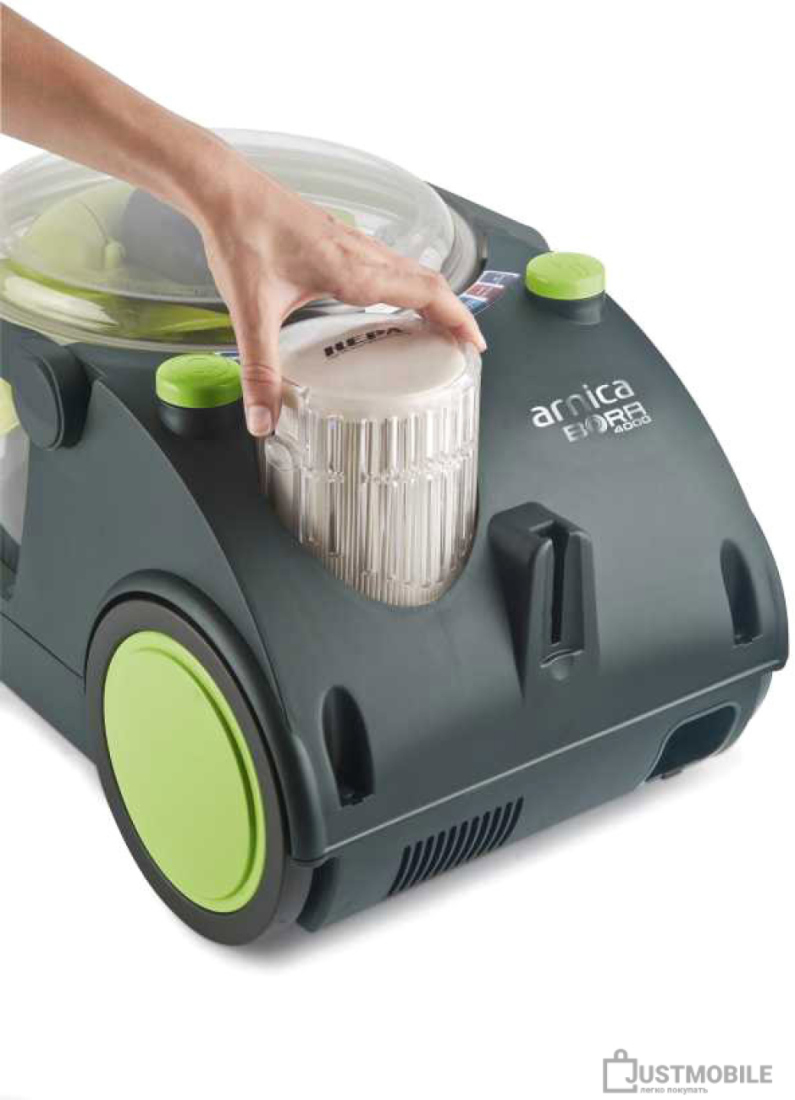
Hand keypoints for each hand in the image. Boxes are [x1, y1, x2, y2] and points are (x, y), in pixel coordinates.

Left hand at [194, 156, 486, 436]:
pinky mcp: (338, 236)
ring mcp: (352, 240)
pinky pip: (388, 261)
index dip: (458, 320)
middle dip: (452, 314)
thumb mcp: (250, 313)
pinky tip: (388, 299)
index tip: (475, 345)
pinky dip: (405, 283)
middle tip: (462, 345)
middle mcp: (362, 252)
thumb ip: (258, 370)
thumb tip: (262, 419)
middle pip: (428, 281)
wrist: (223, 188)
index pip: (428, 294)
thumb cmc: (241, 235)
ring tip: (435, 327)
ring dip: (431, 297)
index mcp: (354, 270)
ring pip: (410, 269)